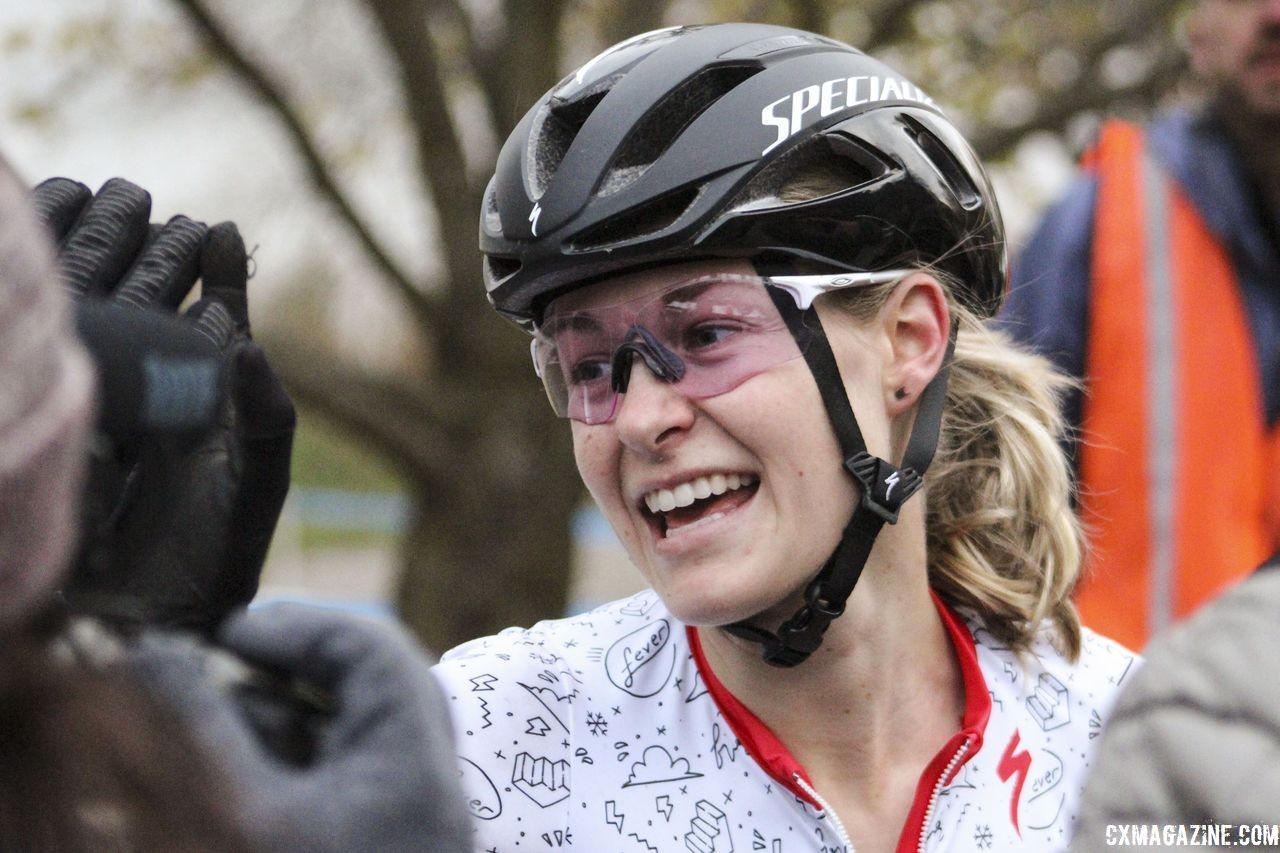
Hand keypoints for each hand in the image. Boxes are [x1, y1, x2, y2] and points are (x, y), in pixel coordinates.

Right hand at [33, 177, 294, 632]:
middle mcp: (156, 389)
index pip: (213, 314)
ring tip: (91, 206)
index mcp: (207, 394)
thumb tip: (252, 346)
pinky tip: (40, 275)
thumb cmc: (216, 558)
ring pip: (100, 311)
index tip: (214, 229)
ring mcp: (103, 400)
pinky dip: (53, 308)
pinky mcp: (61, 421)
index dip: (216, 271)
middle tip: (138, 197)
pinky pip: (58, 355)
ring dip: (97, 260)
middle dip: (148, 246)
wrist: (149, 623)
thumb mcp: (254, 486)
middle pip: (151, 298)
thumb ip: (267, 419)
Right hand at [128, 607, 473, 851]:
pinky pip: (321, 782)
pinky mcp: (362, 839)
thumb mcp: (243, 815)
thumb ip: (201, 728)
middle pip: (350, 691)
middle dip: (272, 681)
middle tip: (209, 672)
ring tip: (203, 731)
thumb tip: (156, 653)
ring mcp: (390, 814)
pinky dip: (273, 770)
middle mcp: (414, 778)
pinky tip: (228, 783)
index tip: (226, 630)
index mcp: (411, 755)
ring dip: (265, 726)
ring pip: (329, 738)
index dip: (297, 626)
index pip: (370, 648)